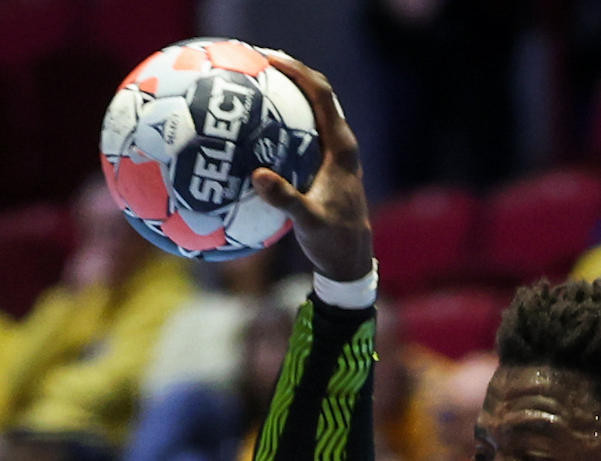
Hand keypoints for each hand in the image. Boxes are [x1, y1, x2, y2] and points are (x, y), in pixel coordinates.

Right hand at [252, 52, 372, 282]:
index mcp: (341, 147)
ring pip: (308, 113)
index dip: (297, 72)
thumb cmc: (333, 242)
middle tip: (255, 62)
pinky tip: (251, 132)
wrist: (350, 261)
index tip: (269, 59)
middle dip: (288, 74)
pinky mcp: (322, 167)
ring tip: (252, 86)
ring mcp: (331, 154)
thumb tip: (257, 176)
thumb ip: (285, 199)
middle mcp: (339, 144)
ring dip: (285, 97)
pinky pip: (298, 136)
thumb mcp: (308, 222)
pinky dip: (278, 126)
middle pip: (314, 94)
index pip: (321, 95)